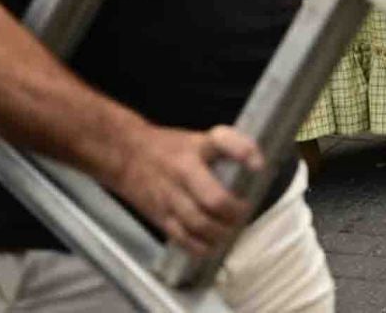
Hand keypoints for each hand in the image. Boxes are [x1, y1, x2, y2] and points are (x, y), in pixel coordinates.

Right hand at [109, 123, 262, 257]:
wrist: (125, 156)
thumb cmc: (170, 147)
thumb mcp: (199, 138)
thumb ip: (230, 146)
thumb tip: (258, 165)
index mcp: (195, 148)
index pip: (222, 141)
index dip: (244, 152)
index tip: (259, 166)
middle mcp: (182, 173)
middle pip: (212, 199)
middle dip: (234, 211)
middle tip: (244, 212)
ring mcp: (169, 197)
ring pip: (198, 223)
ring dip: (220, 232)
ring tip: (231, 230)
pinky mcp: (160, 216)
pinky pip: (182, 238)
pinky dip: (201, 246)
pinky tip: (212, 245)